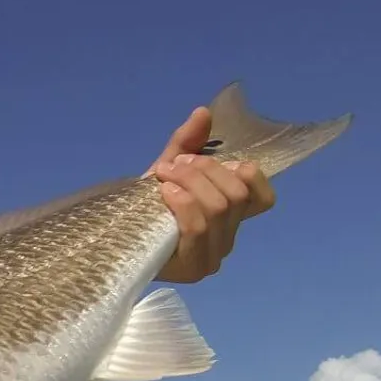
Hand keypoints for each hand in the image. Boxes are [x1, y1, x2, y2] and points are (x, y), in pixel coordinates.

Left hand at [146, 107, 275, 282]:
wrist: (116, 234)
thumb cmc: (149, 203)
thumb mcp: (171, 167)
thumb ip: (188, 142)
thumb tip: (203, 112)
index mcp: (232, 216)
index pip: (264, 197)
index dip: (248, 174)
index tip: (213, 161)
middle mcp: (228, 237)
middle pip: (236, 195)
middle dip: (205, 170)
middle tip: (176, 163)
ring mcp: (213, 256)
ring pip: (218, 208)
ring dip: (190, 182)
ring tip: (164, 175)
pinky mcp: (193, 268)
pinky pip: (197, 228)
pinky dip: (183, 203)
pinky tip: (166, 192)